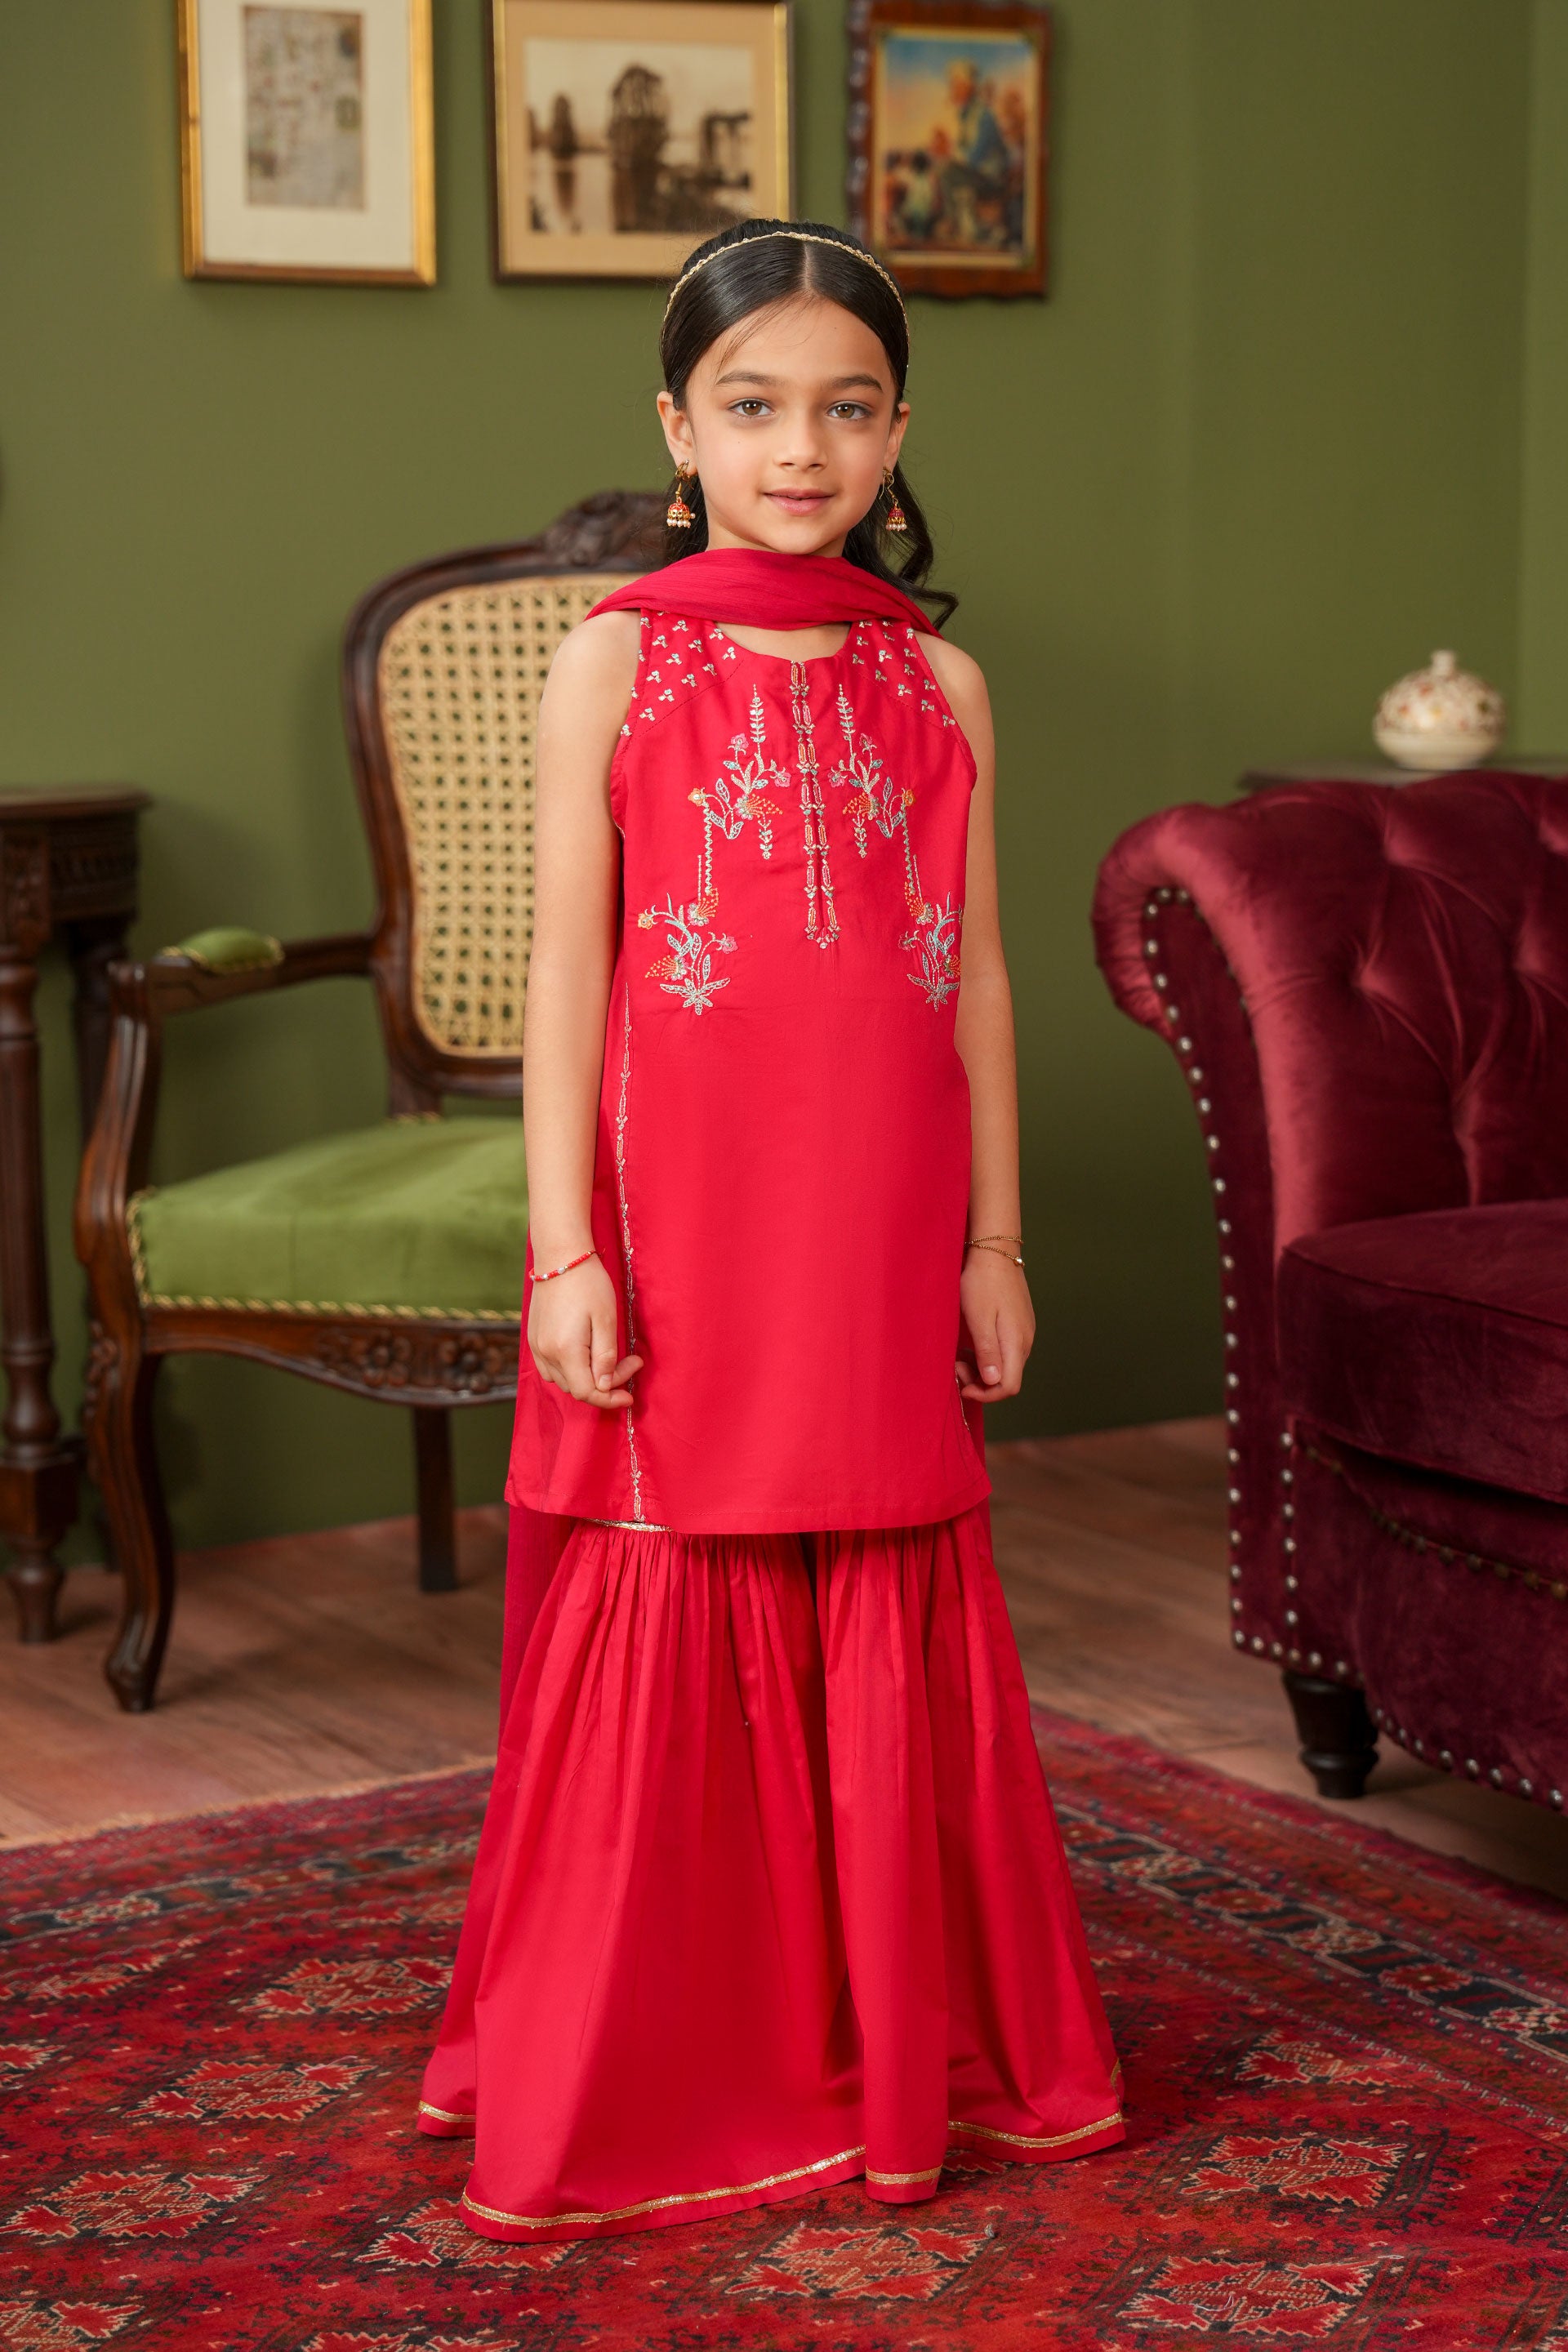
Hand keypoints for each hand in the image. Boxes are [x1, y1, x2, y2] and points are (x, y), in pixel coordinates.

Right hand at [528, 1254, 642, 1408]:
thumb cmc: (588, 1284)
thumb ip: (606, 1356)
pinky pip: (550, 1368)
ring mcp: (537, 1346)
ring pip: (563, 1381)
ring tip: (609, 1359)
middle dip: (605, 1384)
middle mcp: (546, 1353)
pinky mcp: (534, 1338)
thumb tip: (606, 1386)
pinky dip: (570, 1371)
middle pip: (575, 1389)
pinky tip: (586, 1356)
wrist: (560, 1257)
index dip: (610, 1398)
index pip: (587, 1392)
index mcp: (565, 1350)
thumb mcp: (606, 1319)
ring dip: (587, 1379)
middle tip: (629, 1363)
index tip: (630, 1393)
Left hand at [956, 1248, 1033, 1402]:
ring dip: (983, 1369)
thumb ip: (987, 1351)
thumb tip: (994, 1381)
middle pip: (1008, 1379)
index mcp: (1016, 1343)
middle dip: (981, 1382)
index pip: (1009, 1387)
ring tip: (960, 1356)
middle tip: (956, 1366)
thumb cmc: (982, 1283)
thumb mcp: (978, 1318)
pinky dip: (988, 1355)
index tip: (963, 1386)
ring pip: (1007, 1365)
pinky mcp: (1019, 1324)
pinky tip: (971, 1344)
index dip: (986, 1395)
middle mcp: (1025, 1341)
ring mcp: (1024, 1332)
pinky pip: (1006, 1351)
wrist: (995, 1251)